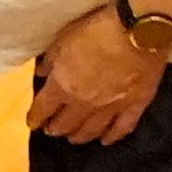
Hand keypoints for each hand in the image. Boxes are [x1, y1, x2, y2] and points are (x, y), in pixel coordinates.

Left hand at [26, 6, 168, 146]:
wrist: (139, 30)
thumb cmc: (98, 30)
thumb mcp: (64, 39)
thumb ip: (51, 60)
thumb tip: (41, 74)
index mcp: (63, 86)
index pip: (43, 109)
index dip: (35, 117)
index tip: (33, 123)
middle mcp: (84, 103)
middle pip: (66, 124)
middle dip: (55, 129)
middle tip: (52, 130)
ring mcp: (110, 108)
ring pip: (91, 130)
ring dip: (79, 136)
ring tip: (73, 138)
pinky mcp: (135, 105)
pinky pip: (122, 128)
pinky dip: (112, 137)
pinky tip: (106, 141)